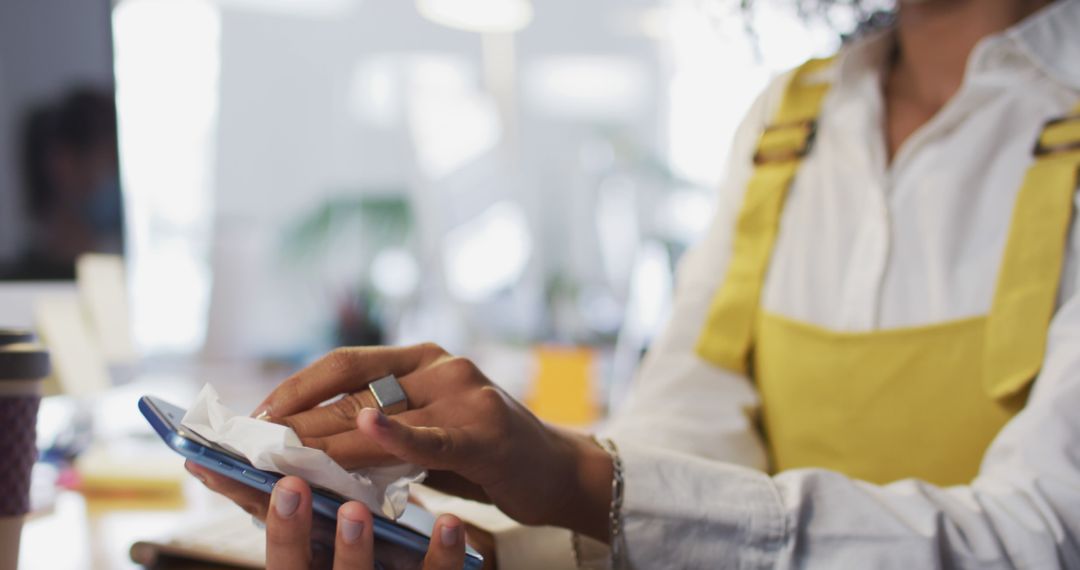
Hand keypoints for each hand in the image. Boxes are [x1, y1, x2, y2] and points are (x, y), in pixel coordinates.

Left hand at [252, 343, 613, 540]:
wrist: (558, 472)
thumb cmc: (487, 454)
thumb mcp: (430, 433)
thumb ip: (385, 429)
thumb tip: (316, 445)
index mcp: (422, 358)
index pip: (345, 365)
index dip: (297, 387)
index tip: (254, 415)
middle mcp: (440, 364)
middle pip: (354, 390)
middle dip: (298, 420)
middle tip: (251, 443)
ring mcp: (465, 392)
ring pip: (381, 414)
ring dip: (324, 438)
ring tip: (280, 454)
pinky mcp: (485, 430)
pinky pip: (431, 436)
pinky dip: (396, 435)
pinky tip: (364, 429)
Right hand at [263, 475, 464, 568]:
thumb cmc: (358, 560)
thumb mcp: (320, 542)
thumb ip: (287, 509)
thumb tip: (216, 467)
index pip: (280, 555)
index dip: (271, 523)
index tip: (270, 482)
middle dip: (294, 534)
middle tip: (292, 486)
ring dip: (354, 549)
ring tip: (354, 510)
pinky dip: (442, 553)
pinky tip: (448, 522)